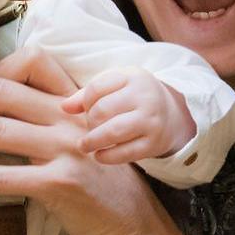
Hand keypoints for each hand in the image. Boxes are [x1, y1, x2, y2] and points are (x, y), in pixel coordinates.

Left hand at [0, 49, 195, 234]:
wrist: (134, 226)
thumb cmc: (103, 186)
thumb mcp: (83, 141)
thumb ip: (49, 122)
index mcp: (76, 104)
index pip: (32, 61)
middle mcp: (70, 119)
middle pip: (0, 92)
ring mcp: (65, 149)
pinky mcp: (58, 184)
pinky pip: (0, 175)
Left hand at [61, 69, 195, 163]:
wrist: (170, 115)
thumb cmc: (132, 98)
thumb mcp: (114, 87)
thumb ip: (87, 94)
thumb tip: (64, 107)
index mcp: (133, 77)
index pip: (96, 88)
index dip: (85, 103)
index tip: (86, 111)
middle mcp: (145, 96)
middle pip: (102, 111)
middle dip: (89, 123)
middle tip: (88, 129)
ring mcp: (151, 121)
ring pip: (112, 132)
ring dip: (92, 141)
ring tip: (84, 146)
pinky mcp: (153, 143)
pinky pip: (124, 153)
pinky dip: (106, 157)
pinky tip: (99, 155)